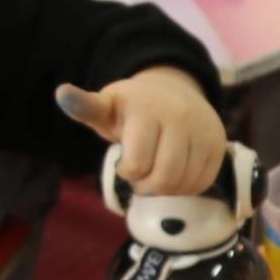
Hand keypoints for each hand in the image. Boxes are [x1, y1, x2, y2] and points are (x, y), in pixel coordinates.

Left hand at [60, 67, 224, 198]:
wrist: (174, 91)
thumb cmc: (132, 108)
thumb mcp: (106, 106)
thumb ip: (84, 107)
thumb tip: (61, 94)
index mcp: (146, 109)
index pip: (136, 164)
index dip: (127, 172)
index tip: (124, 162)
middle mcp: (179, 117)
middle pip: (163, 178)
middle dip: (147, 185)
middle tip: (142, 175)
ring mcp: (202, 130)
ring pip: (184, 183)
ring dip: (167, 188)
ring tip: (158, 173)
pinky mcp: (218, 144)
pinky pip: (203, 182)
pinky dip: (187, 186)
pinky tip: (177, 173)